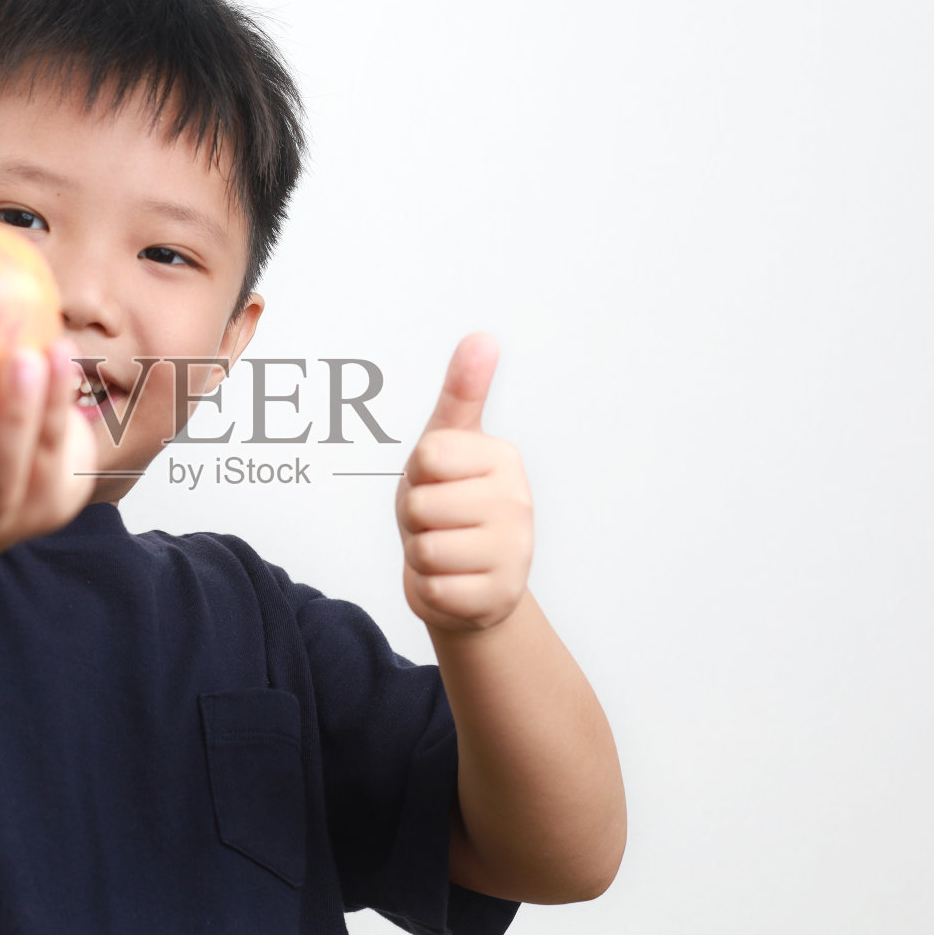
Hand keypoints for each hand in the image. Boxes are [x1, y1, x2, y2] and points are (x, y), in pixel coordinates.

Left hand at [394, 332, 533, 633]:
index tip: (437, 482)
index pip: (426, 457)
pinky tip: (453, 581)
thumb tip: (481, 337)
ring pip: (423, 549)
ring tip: (446, 550)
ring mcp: (514, 553)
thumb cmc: (449, 503)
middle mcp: (518, 503)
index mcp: (503, 458)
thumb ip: (461, 392)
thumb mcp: (447, 444)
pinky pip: (431, 590)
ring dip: (421, 555)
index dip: (416, 475)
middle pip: (419, 505)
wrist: (470, 579)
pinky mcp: (498, 597)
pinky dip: (430, 589)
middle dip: (415, 518)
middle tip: (439, 522)